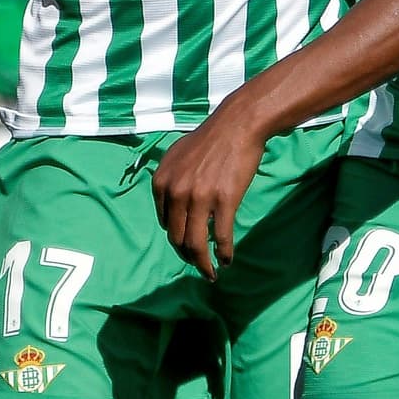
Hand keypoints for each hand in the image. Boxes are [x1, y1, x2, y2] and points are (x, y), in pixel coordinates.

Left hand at [151, 102, 268, 280]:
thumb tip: (171, 211)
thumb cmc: (210, 141)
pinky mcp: (224, 201)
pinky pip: (221, 236)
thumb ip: (169, 182)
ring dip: (203, 265)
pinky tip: (227, 260)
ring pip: (196, 244)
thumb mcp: (176, 157)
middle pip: (178, 239)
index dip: (177, 240)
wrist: (237, 126)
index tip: (188, 247)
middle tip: (199, 266)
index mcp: (161, 183)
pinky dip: (223, 253)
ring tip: (210, 273)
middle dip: (187, 258)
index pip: (166, 224)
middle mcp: (176, 192)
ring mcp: (199, 198)